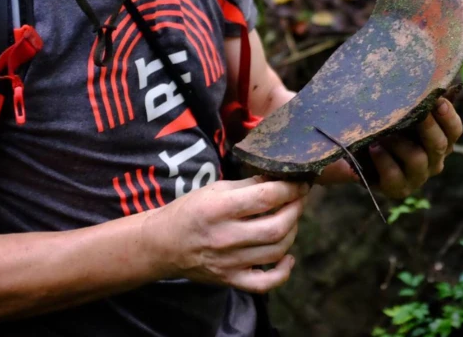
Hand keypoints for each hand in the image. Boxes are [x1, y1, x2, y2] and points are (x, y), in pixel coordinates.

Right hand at [140, 177, 307, 293]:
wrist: (162, 244)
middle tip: (299, 199)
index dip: (291, 189)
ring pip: (276, 251)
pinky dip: (283, 272)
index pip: (266, 197)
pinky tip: (287, 256)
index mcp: (219, 208)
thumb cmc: (190, 211)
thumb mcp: (215, 189)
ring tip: (290, 220)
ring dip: (292, 233)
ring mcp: (228, 262)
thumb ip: (248, 185)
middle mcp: (225, 237)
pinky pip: (265, 283)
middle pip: (277, 227)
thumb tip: (280, 178)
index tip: (301, 183)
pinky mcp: (229, 279)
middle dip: (296, 210)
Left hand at [368, 97, 462, 198]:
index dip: (448, 116)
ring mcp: (418, 177)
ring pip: (418, 160)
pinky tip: (373, 148)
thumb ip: (415, 103)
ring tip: (383, 133)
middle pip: (439, 144)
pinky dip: (384, 160)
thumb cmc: (388, 129)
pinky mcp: (399, 189)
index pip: (454, 130)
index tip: (438, 100)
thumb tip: (427, 83)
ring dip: (400, 144)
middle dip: (427, 126)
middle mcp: (434, 161)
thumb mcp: (402, 114)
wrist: (362, 158)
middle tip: (414, 112)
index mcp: (442, 141)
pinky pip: (395, 176)